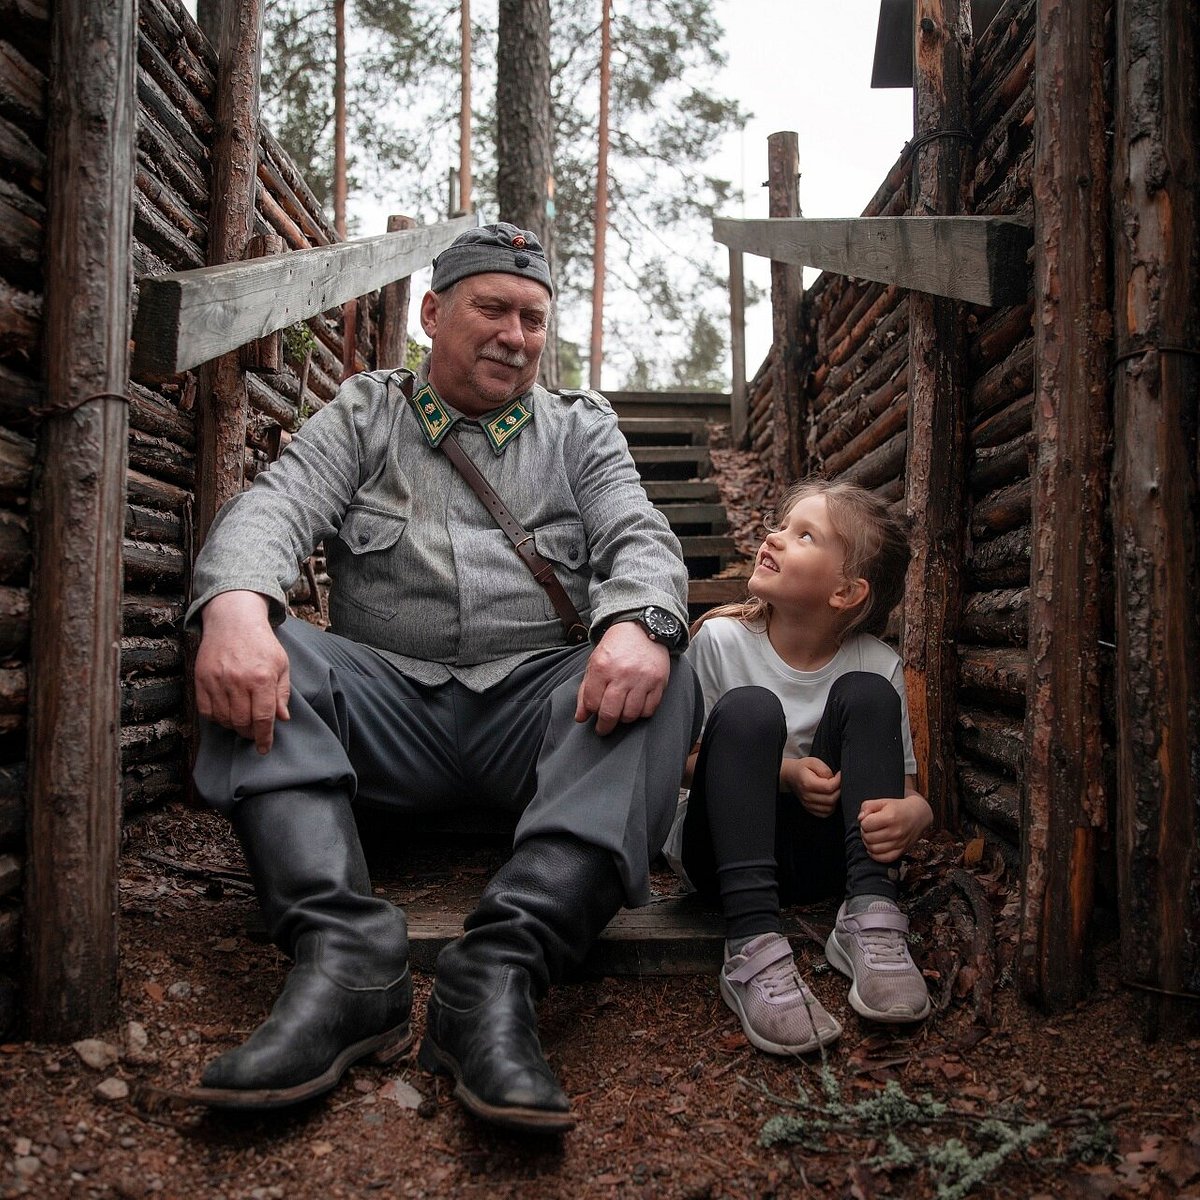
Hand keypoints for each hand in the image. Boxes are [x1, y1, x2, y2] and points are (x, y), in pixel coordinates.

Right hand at [194, 590, 290, 754]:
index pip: (263, 718)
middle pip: (241, 722)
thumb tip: (282, 719)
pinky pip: (206, 710)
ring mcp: (217, 680)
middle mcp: (238, 681)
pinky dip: (216, 718)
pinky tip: (225, 712)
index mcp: (262, 678)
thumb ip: (282, 693)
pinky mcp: (201, 679)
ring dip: (233, 726)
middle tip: (254, 731)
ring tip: (241, 720)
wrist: (233, 621)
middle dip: (249, 733)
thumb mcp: (281, 665)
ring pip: (223, 719)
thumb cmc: (262, 643)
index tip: (264, 748)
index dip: (264, 738)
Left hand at [575, 619, 670, 735]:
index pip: (592, 703)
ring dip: (624, 718)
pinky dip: (641, 713)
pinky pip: (649, 709)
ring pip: (631, 715)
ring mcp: (642, 678)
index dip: (591, 712)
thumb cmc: (615, 648)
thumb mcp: (594, 664)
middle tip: (603, 728)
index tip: (593, 713)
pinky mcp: (659, 682)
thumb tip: (580, 717)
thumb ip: (585, 691)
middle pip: (611, 713)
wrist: (641, 629)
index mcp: (602, 667)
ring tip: (621, 712)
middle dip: (604, 726)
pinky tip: (636, 705)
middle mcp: (622, 674)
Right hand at [782, 756, 840, 817]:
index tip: (839, 775)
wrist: (791, 775)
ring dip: (836, 800)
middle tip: (839, 783)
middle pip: (831, 799)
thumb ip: (825, 770)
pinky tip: (829, 798)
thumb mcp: (813, 762)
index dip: (838, 781)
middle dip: (839, 791)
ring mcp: (808, 804)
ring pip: (829, 808)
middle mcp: (807, 796)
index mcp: (807, 783)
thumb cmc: (802, 768)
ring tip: (834, 790)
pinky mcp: (810, 809)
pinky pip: (825, 814)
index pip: (828, 787)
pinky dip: (830, 807)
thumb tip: (834, 779)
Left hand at [858, 793, 932, 862]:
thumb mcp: (882, 802)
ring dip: (868, 843)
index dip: (864, 822)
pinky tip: (875, 846)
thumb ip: (867, 807)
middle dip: (865, 832)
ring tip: (873, 836)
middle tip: (870, 828)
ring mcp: (899, 843)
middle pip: (868, 838)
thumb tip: (860, 818)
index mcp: (890, 817)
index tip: (869, 819)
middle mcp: (896, 832)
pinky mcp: (901, 851)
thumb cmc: (898, 808)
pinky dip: (875, 855)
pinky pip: (884, 859)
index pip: (866, 824)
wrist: (918, 815)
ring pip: (873, 849)